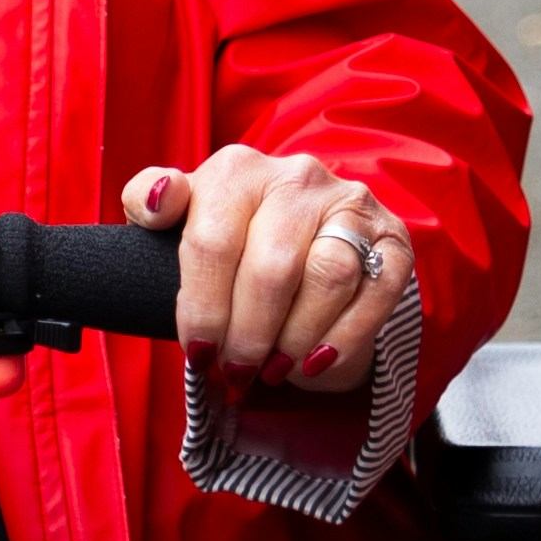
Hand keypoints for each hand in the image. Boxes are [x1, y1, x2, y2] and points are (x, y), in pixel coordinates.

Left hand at [126, 149, 402, 390]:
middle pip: (272, 268)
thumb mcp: (177, 222)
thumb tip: (157, 200)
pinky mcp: (392, 239)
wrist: (299, 244)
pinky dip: (346, 335)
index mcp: (237, 170)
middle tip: (237, 370)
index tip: (199, 352)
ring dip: (296, 338)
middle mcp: (297, 177)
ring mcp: (350, 204)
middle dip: (249, 334)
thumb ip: (149, 202)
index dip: (203, 309)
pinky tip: (316, 362)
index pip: (212, 242)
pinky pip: (378, 290)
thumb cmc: (228, 243)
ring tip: (273, 369)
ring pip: (329, 277)